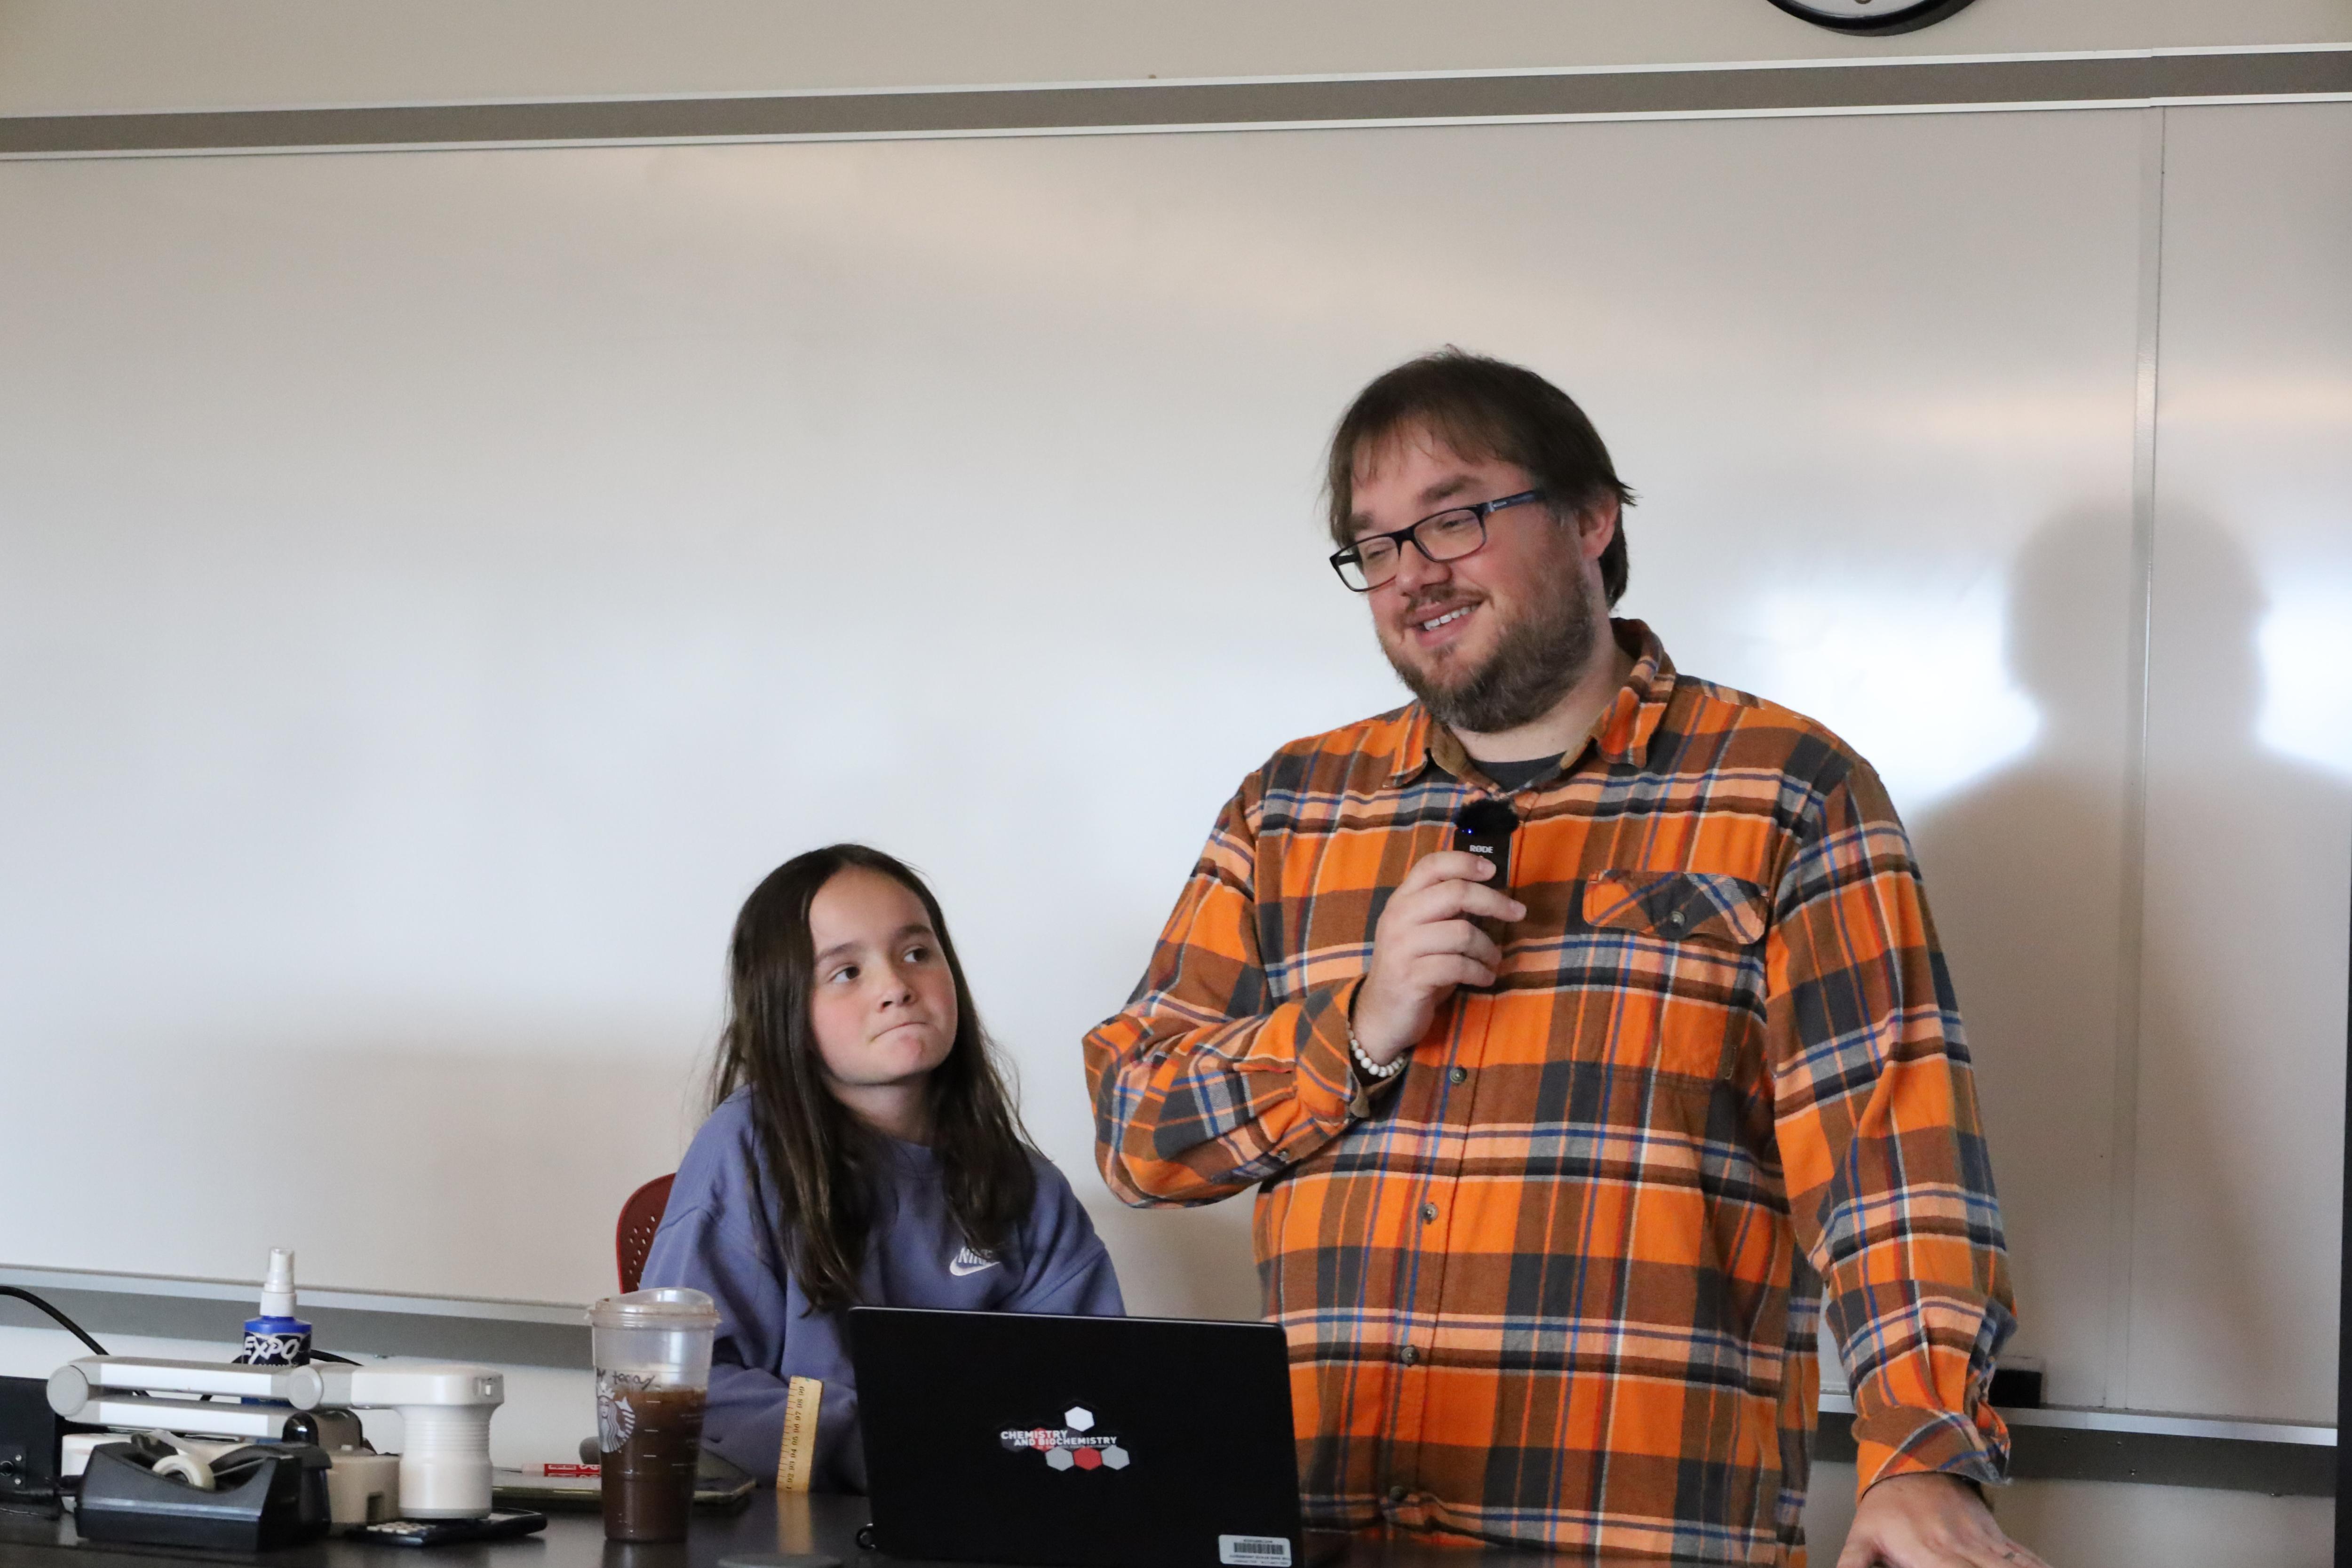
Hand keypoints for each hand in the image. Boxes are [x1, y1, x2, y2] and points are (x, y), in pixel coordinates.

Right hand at [1351, 850, 1525, 1064]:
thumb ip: (1443, 909)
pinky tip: (1485, 978)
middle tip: (1518, 912)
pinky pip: (1459, 967)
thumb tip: (1488, 893)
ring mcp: (1402, 947)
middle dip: (1494, 902)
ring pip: (1463, 933)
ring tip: (1493, 960)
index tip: (1493, 871)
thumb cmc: (1411, 967)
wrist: (1381, 1013)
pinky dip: (1480, 972)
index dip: (1465, 862)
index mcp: (1401, 900)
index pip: (1432, 865)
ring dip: (1488, 948)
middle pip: (1456, 893)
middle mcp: (1398, 917)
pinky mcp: (1412, 977)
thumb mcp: (1422, 931)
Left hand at [1837, 1473, 2051, 1567]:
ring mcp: (1982, 1541)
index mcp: (1928, 1555)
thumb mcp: (1861, 1536)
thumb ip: (1853, 1563)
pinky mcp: (1994, 1534)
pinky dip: (2038, 1565)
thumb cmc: (1887, 1502)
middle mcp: (1961, 1549)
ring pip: (2014, 1567)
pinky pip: (2023, 1556)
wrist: (1912, 1457)